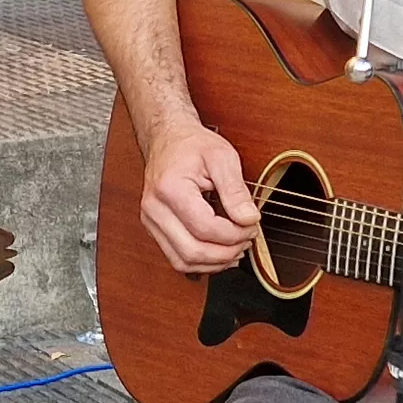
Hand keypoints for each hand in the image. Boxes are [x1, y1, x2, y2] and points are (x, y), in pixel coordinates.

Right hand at [137, 121, 257, 273]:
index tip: (252, 224)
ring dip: (214, 263)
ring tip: (236, 249)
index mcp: (170, 189)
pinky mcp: (154, 230)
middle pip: (192, 251)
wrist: (168, 140)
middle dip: (226, 252)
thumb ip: (236, 190)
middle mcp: (154, 209)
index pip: (205, 228)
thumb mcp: (222, 157)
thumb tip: (249, 219)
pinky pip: (177, 258)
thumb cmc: (192, 145)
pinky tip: (220, 253)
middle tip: (247, 239)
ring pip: (182, 262)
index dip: (234, 233)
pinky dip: (201, 262)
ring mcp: (151, 222)